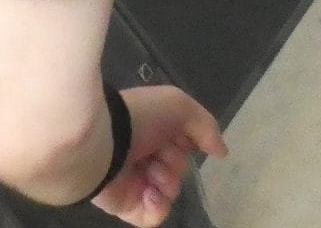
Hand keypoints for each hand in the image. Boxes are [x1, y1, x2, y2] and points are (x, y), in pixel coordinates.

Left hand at [90, 87, 227, 226]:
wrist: (100, 142)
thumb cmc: (139, 118)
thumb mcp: (179, 105)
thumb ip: (205, 126)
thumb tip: (221, 152)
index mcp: (150, 130)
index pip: (182, 145)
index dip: (187, 142)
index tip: (182, 137)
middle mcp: (142, 155)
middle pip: (178, 169)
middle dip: (175, 162)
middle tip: (159, 155)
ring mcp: (133, 182)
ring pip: (170, 192)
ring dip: (167, 182)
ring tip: (151, 173)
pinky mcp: (125, 206)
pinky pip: (154, 215)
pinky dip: (157, 205)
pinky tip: (149, 191)